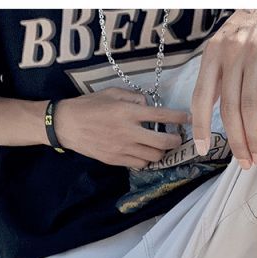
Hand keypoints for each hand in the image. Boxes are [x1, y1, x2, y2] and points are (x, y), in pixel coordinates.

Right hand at [53, 87, 189, 167]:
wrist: (68, 125)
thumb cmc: (90, 105)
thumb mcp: (112, 93)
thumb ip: (133, 98)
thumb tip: (149, 105)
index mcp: (128, 112)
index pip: (160, 115)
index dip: (178, 118)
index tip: (188, 118)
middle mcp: (129, 132)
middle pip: (163, 142)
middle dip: (174, 140)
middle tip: (176, 137)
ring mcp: (123, 149)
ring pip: (154, 156)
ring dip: (161, 151)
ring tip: (159, 144)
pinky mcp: (117, 160)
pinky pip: (140, 164)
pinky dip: (146, 159)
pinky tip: (144, 152)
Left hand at [191, 9, 256, 168]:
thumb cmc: (249, 29)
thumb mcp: (224, 47)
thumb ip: (217, 77)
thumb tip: (208, 112)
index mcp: (212, 55)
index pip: (201, 96)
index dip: (200, 126)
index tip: (202, 149)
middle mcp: (231, 54)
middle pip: (230, 108)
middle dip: (236, 141)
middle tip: (244, 162)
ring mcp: (254, 54)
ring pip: (250, 106)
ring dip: (255, 136)